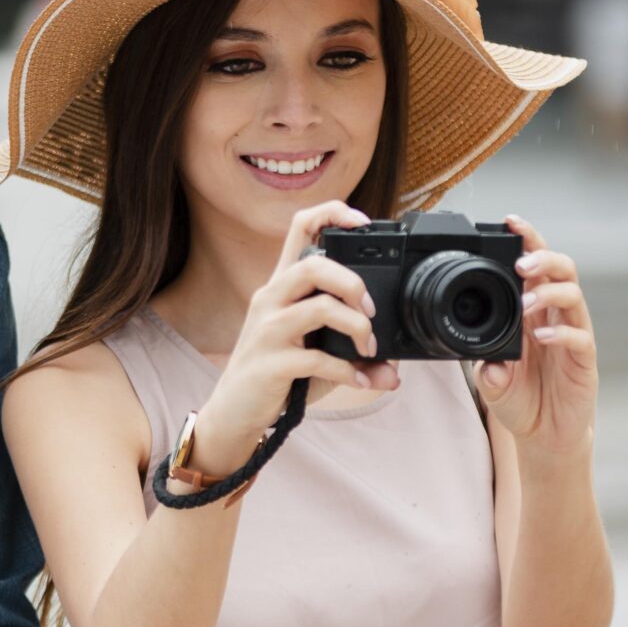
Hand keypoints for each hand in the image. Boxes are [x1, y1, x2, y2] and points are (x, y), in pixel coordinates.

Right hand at [191, 201, 400, 472]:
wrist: (234, 413)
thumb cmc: (275, 375)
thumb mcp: (313, 354)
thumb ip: (353, 354)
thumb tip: (394, 369)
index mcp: (282, 286)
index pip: (300, 227)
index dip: (333, 213)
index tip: (364, 224)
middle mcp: (271, 299)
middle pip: (314, 262)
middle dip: (353, 284)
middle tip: (370, 311)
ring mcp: (268, 330)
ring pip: (320, 307)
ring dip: (356, 326)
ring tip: (368, 349)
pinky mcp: (271, 363)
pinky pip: (318, 359)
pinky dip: (348, 372)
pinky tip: (360, 382)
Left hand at [474, 215, 597, 456]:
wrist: (545, 435)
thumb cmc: (522, 400)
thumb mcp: (494, 384)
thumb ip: (488, 371)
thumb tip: (486, 364)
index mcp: (532, 311)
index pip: (533, 266)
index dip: (526, 240)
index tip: (510, 222)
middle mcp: (555, 316)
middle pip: (561, 269)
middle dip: (543, 256)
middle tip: (522, 261)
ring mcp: (573, 334)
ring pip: (573, 295)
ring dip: (550, 292)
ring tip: (527, 303)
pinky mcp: (584, 360)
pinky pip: (579, 337)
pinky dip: (562, 332)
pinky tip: (543, 336)